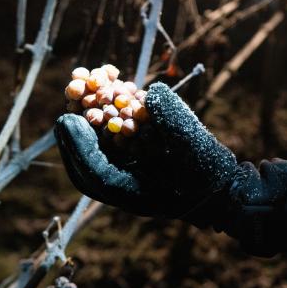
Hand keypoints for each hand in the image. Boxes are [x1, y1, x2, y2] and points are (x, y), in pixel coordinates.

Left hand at [54, 82, 237, 221]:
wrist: (223, 191)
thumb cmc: (211, 173)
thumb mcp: (196, 146)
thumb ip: (175, 120)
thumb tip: (152, 92)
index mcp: (135, 194)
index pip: (96, 174)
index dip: (79, 147)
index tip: (66, 119)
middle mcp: (127, 189)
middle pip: (89, 169)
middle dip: (74, 142)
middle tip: (63, 116)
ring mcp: (130, 181)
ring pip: (98, 160)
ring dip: (87, 136)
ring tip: (75, 110)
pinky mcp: (136, 170)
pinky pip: (112, 153)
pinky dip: (104, 133)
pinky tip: (101, 111)